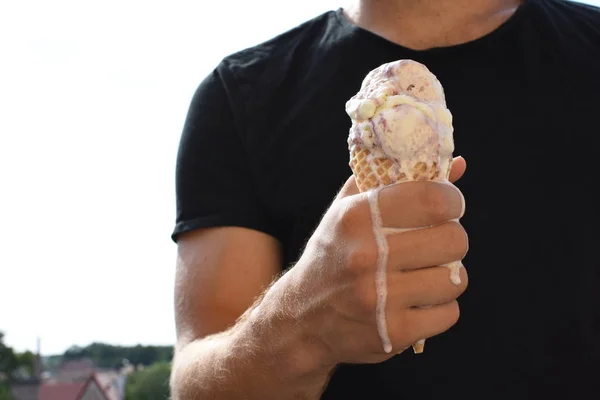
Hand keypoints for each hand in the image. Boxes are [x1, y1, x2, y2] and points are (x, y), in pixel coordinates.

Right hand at [261, 157, 468, 368]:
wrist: (301, 319)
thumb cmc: (332, 255)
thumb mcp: (348, 210)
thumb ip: (395, 181)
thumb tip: (459, 165)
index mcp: (357, 217)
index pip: (432, 199)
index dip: (452, 200)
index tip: (448, 207)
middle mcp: (367, 256)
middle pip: (453, 240)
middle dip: (452, 239)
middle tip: (437, 243)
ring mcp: (380, 298)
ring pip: (455, 279)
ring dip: (448, 275)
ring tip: (425, 274)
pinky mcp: (394, 332)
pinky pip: (449, 313)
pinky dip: (440, 307)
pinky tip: (418, 301)